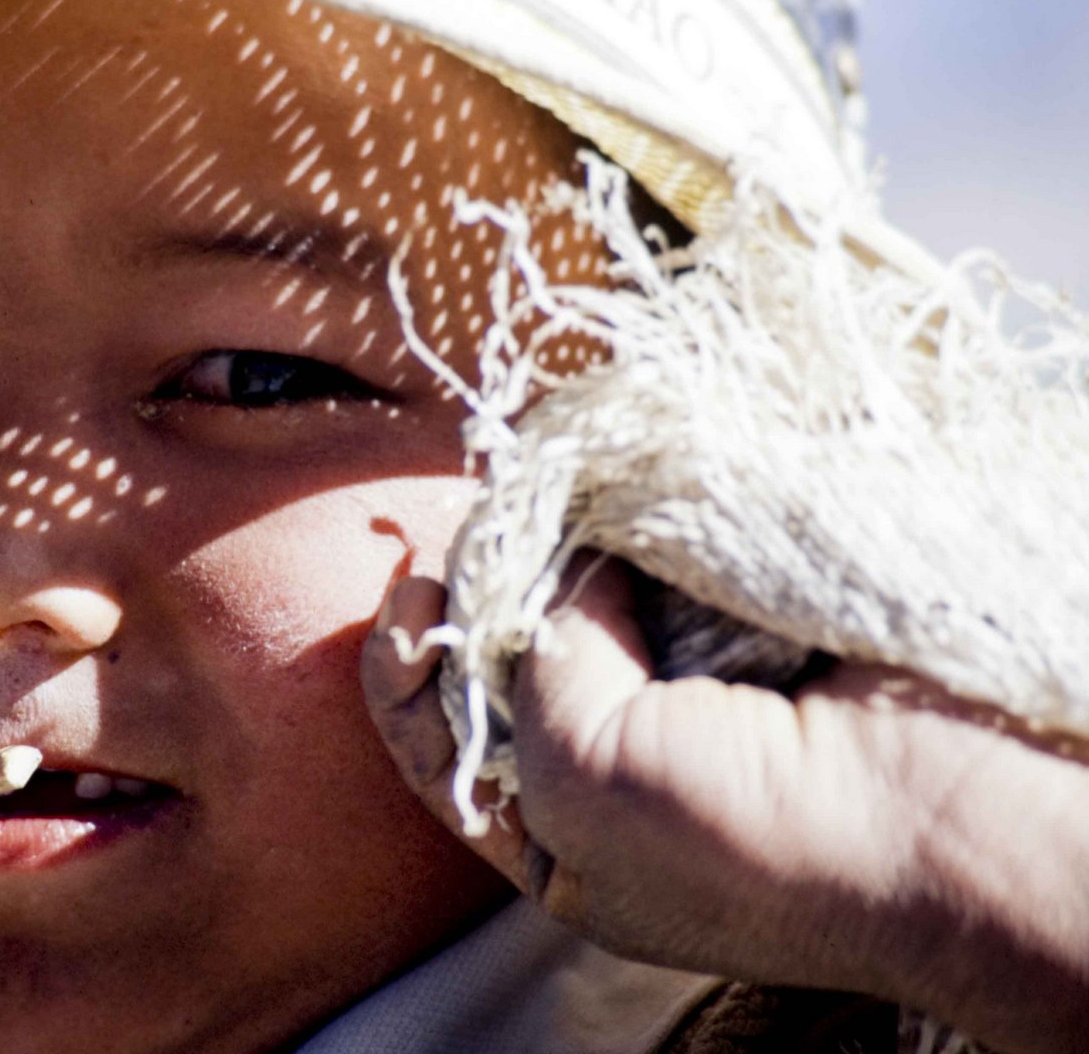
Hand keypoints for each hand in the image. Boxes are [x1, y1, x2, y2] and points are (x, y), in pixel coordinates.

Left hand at [362, 555, 1088, 1053]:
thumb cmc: (743, 839)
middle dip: (470, 596)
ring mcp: (682, 693)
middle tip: (445, 534)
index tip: (403, 597)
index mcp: (564, 838)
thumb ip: (530, 666)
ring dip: (546, 550)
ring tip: (520, 501)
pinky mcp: (742, 630)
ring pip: (576, 604)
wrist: (933, 819)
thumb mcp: (578, 781)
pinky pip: (654, 566)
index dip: (405, 674)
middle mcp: (616, 766)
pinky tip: (597, 497)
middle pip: (507, 664)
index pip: (446, 751)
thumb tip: (552, 559)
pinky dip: (624, 532)